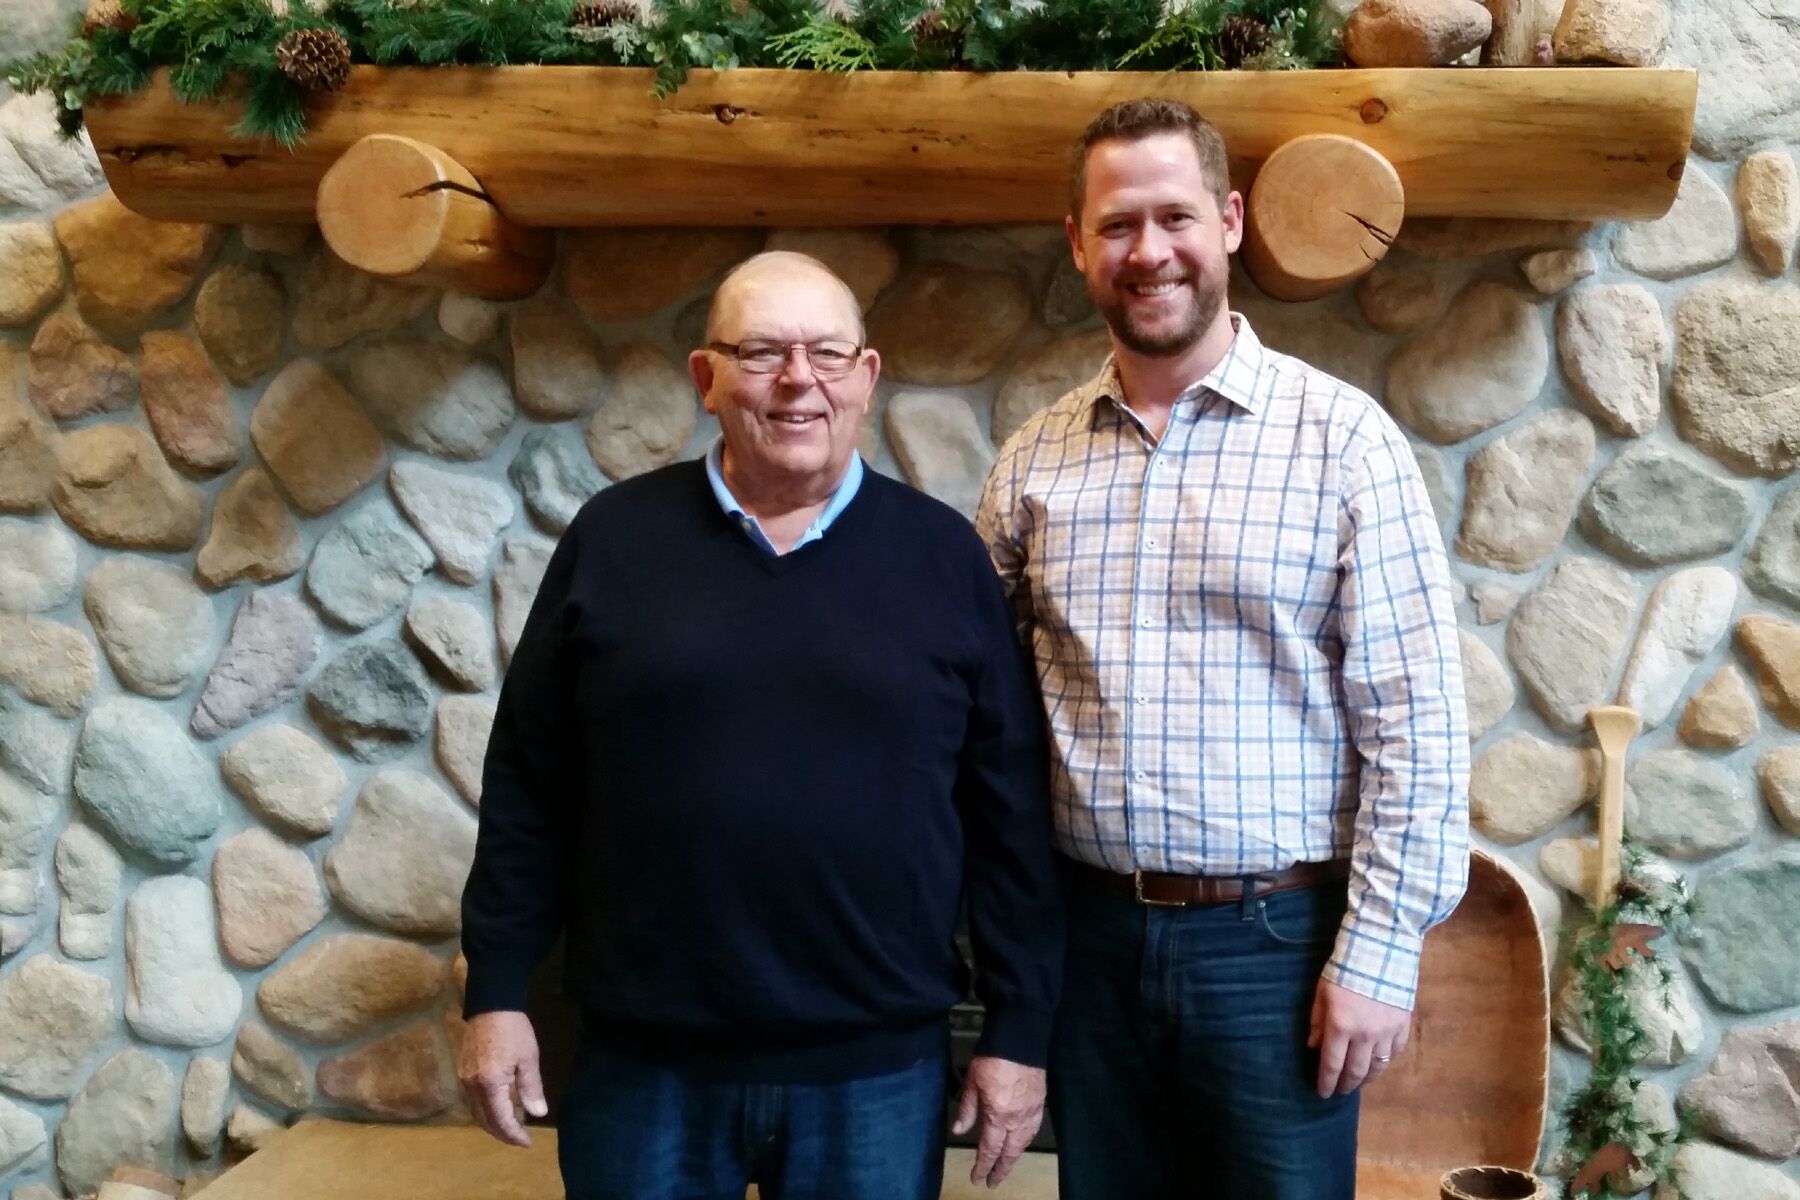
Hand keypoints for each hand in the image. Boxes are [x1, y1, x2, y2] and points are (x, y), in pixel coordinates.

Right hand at [458, 1010, 548, 1146]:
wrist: (491, 1004)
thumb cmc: (514, 1029)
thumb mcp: (529, 1058)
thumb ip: (531, 1088)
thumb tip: (537, 1114)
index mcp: (490, 1084)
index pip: (501, 1120)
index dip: (514, 1134)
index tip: (527, 1142)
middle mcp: (472, 1086)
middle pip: (485, 1121)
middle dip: (502, 1134)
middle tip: (520, 1138)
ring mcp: (464, 1079)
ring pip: (476, 1112)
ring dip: (493, 1123)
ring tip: (512, 1126)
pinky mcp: (463, 1071)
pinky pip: (473, 1100)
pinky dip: (486, 1110)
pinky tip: (500, 1107)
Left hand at [950, 1055, 1045, 1187]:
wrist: (1020, 1040)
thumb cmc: (992, 1058)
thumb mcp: (972, 1083)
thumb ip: (967, 1110)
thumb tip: (959, 1130)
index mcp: (998, 1116)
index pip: (990, 1150)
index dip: (983, 1166)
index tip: (977, 1178)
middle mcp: (1017, 1119)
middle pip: (1010, 1153)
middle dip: (1000, 1170)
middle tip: (993, 1183)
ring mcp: (1031, 1112)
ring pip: (1023, 1144)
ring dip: (1014, 1158)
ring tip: (1005, 1167)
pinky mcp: (1040, 1103)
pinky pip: (1033, 1130)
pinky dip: (1026, 1141)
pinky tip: (1022, 1143)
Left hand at [1309, 977, 1411, 1097]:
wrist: (1381, 950)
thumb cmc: (1345, 968)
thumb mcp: (1322, 992)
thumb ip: (1317, 1021)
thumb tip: (1312, 1046)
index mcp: (1341, 1027)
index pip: (1332, 1064)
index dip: (1326, 1082)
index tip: (1323, 1093)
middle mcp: (1365, 1036)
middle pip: (1356, 1071)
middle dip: (1346, 1085)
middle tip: (1340, 1091)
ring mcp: (1387, 1033)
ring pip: (1378, 1067)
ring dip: (1366, 1078)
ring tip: (1358, 1081)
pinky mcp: (1403, 1026)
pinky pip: (1395, 1052)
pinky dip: (1386, 1061)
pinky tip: (1378, 1062)